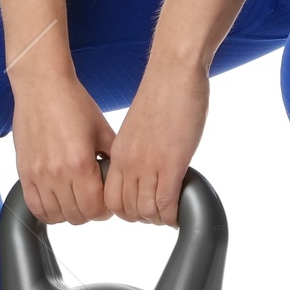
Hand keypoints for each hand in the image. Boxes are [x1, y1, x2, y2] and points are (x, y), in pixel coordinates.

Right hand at [12, 75, 117, 225]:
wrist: (42, 86)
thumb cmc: (73, 103)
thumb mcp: (103, 129)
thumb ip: (113, 157)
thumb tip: (122, 179)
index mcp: (80, 162)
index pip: (95, 209)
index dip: (105, 211)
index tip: (106, 204)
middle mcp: (57, 172)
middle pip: (77, 216)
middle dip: (89, 212)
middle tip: (92, 200)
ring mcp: (38, 174)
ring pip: (55, 215)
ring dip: (69, 213)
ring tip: (75, 200)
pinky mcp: (24, 172)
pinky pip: (35, 206)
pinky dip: (47, 211)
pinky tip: (56, 201)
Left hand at [104, 58, 208, 226]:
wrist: (174, 72)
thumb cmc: (162, 93)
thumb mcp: (137, 127)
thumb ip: (136, 149)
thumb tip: (144, 166)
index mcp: (119, 152)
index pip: (109, 197)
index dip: (124, 209)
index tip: (139, 206)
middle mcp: (129, 161)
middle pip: (125, 209)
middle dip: (142, 216)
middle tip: (158, 212)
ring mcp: (150, 164)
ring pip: (145, 211)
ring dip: (158, 217)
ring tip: (170, 212)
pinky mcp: (172, 163)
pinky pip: (166, 203)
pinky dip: (173, 214)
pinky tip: (180, 211)